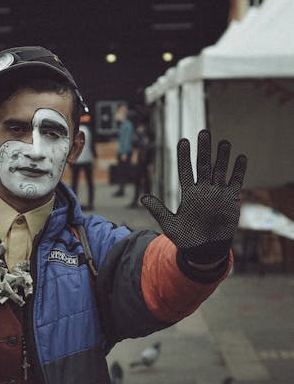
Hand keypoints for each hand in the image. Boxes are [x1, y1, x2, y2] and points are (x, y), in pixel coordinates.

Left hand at [141, 130, 246, 263]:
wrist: (205, 251)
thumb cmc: (187, 239)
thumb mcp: (170, 225)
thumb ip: (158, 210)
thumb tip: (143, 197)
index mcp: (189, 193)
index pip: (185, 170)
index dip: (184, 156)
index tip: (183, 141)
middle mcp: (203, 190)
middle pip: (204, 165)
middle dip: (204, 149)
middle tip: (204, 132)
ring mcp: (218, 193)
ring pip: (220, 170)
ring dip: (222, 157)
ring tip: (224, 142)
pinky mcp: (231, 200)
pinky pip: (235, 182)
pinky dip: (238, 171)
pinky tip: (240, 158)